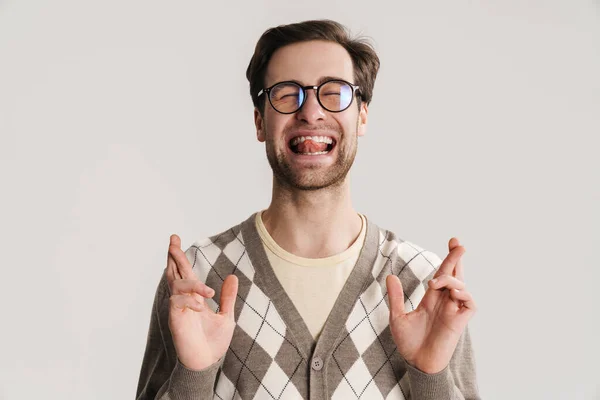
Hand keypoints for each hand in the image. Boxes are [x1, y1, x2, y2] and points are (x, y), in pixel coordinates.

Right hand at [166, 234, 237, 370]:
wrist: (207, 362)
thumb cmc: (213, 342)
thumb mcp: (226, 316)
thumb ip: (228, 297)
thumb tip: (233, 276)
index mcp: (194, 297)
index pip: (185, 272)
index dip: (180, 257)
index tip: (176, 239)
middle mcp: (183, 300)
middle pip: (174, 273)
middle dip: (173, 256)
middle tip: (173, 240)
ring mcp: (178, 309)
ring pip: (177, 285)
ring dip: (192, 284)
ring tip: (207, 292)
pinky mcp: (176, 320)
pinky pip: (177, 302)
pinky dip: (189, 300)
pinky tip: (200, 306)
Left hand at [386, 237, 476, 373]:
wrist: (417, 363)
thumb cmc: (409, 343)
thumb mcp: (398, 317)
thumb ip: (396, 297)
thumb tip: (390, 276)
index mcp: (432, 299)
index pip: (442, 274)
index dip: (447, 259)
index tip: (452, 242)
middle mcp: (444, 302)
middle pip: (455, 275)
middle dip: (456, 258)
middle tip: (458, 243)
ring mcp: (453, 310)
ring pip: (461, 286)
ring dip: (451, 279)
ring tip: (436, 282)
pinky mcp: (460, 321)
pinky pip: (469, 303)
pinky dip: (463, 294)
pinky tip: (452, 293)